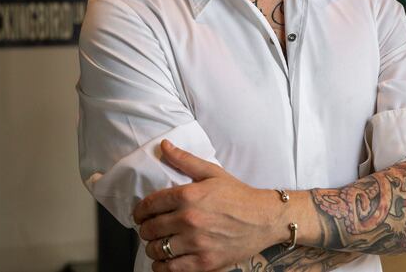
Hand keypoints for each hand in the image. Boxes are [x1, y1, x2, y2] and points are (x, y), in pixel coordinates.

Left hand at [133, 140, 284, 271]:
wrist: (265, 218)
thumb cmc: (238, 195)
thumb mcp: (211, 172)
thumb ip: (184, 160)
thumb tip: (163, 145)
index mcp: (188, 196)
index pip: (149, 205)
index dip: (139, 211)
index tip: (140, 215)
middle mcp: (189, 219)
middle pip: (150, 229)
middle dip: (145, 229)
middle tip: (149, 229)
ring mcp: (197, 243)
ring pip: (157, 250)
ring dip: (153, 248)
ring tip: (158, 244)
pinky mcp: (205, 262)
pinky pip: (171, 269)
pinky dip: (162, 267)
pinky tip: (165, 260)